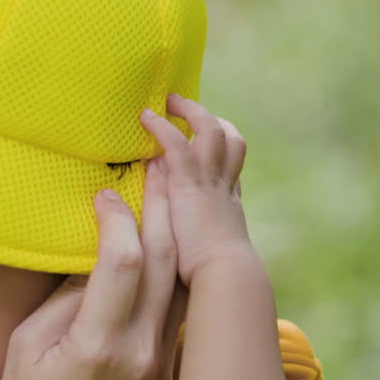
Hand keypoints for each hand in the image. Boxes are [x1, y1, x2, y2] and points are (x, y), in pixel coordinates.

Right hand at [0, 162, 184, 379]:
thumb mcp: (29, 348)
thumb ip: (67, 297)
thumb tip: (96, 250)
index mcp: (97, 347)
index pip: (123, 260)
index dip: (118, 214)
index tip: (105, 188)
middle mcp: (141, 356)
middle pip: (165, 264)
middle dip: (162, 207)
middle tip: (155, 165)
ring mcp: (162, 369)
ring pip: (182, 286)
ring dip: (176, 236)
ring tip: (169, 193)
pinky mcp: (169, 378)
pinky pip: (178, 313)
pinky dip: (173, 273)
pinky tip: (166, 247)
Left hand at [139, 94, 252, 286]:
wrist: (225, 276)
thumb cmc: (214, 277)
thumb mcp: (208, 252)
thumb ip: (195, 241)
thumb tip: (177, 244)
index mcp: (228, 203)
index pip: (231, 167)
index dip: (221, 152)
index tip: (204, 147)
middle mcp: (224, 187)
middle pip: (233, 141)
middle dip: (213, 122)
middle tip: (187, 110)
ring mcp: (210, 182)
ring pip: (212, 132)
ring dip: (190, 112)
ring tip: (166, 101)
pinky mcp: (190, 184)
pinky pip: (178, 144)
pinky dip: (163, 127)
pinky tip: (147, 118)